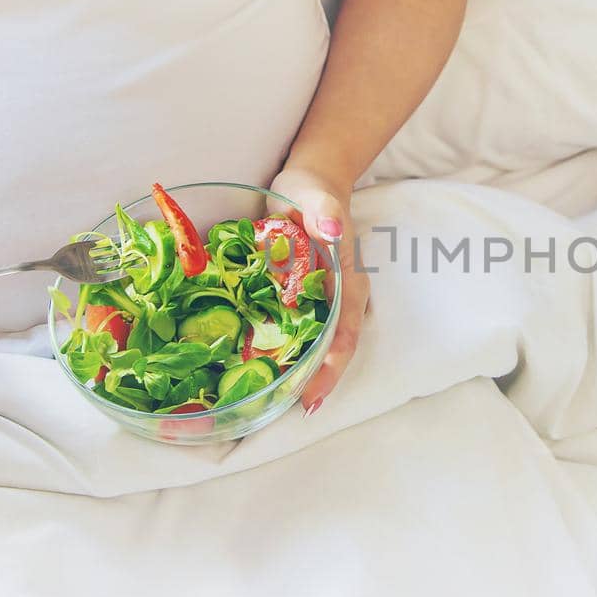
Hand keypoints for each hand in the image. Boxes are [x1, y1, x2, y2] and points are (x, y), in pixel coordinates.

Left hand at [269, 167, 368, 415]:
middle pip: (330, 353)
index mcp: (348, 285)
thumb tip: (332, 232)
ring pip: (311, 347)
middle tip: (284, 411)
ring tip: (265, 400)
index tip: (311, 398)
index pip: (344, 337)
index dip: (330, 370)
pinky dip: (275, 350)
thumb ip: (325, 214)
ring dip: (293, 373)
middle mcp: (337, 302)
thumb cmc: (315, 191)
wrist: (311, 185)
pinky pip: (290, 332)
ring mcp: (319, 303)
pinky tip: (248, 365)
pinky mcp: (299, 300)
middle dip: (312, 384)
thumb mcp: (318, 197)